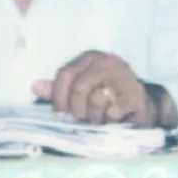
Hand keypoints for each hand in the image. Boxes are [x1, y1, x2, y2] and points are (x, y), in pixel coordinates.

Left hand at [36, 51, 161, 126]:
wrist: (142, 104)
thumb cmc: (107, 96)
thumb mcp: (81, 89)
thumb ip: (59, 88)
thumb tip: (35, 87)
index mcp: (89, 58)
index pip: (64, 74)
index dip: (58, 97)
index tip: (60, 113)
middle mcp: (105, 61)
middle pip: (78, 88)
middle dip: (76, 109)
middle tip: (81, 118)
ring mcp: (122, 75)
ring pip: (95, 99)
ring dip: (93, 116)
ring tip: (98, 118)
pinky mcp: (135, 94)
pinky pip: (112, 111)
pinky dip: (109, 120)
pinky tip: (113, 118)